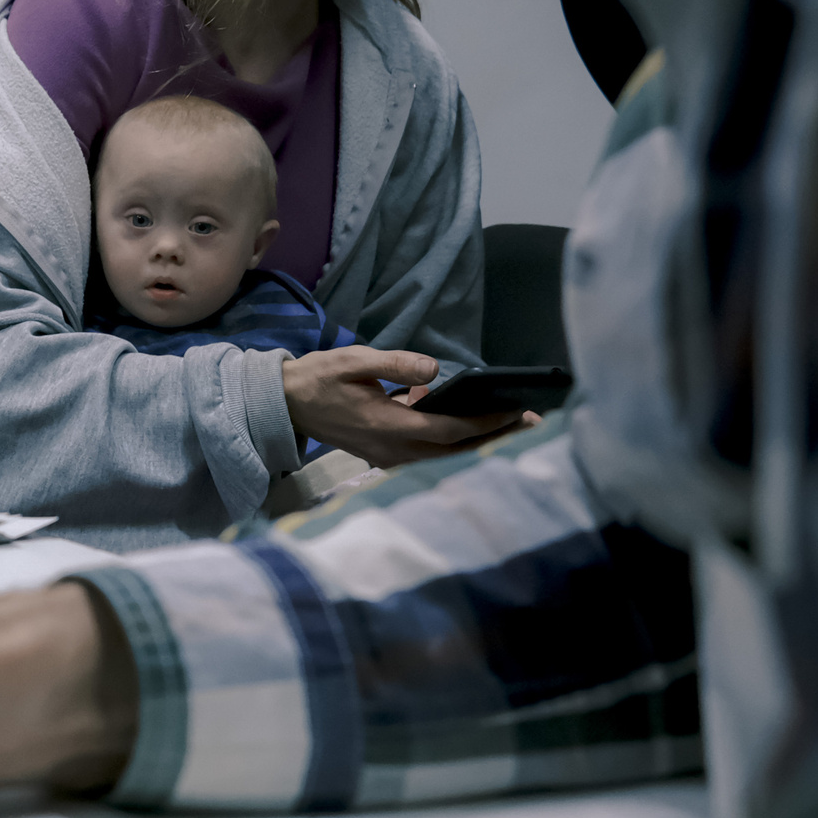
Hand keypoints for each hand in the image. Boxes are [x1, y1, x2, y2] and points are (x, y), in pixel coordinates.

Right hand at [281, 348, 519, 467]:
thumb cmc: (319, 378)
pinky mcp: (384, 456)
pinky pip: (428, 457)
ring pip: (444, 458)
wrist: (285, 404)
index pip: (448, 429)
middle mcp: (391, 449)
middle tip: (531, 425)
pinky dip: (454, 447)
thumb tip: (434, 369)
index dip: (485, 423)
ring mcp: (387, 457)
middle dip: (494, 439)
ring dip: (478, 445)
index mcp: (386, 425)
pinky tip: (467, 428)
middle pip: (454, 452)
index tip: (516, 412)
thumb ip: (396, 363)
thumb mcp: (354, 360)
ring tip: (510, 428)